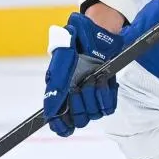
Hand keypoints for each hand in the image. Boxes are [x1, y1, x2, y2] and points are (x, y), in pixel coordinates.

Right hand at [43, 12, 125, 136]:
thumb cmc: (75, 41)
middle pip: (78, 121)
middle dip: (78, 106)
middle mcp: (75, 97)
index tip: (65, 126)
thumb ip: (55, 84)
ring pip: (94, 115)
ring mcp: (91, 95)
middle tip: (77, 87)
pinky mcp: (107, 91)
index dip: (61, 127)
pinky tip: (103, 80)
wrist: (97, 30)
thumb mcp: (61, 58)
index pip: (58, 123)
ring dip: (93, 97)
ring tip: (92, 77)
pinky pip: (108, 107)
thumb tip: (50, 112)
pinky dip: (106, 95)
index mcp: (59, 92)